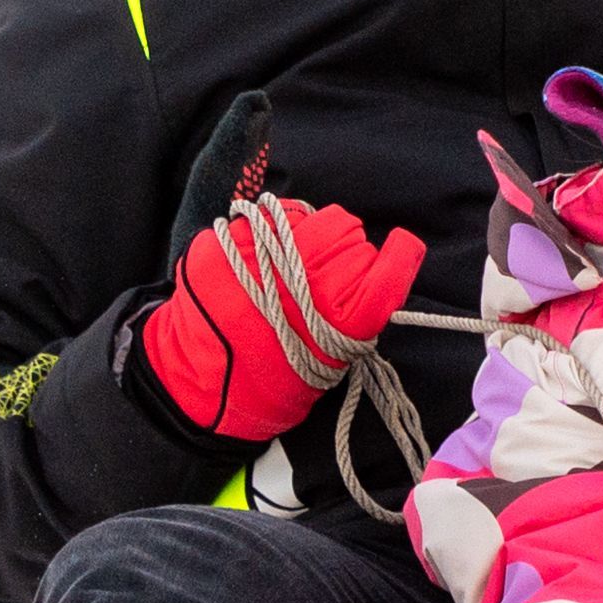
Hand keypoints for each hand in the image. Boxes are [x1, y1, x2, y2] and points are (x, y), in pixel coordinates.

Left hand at [136, 197, 424, 440]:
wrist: (198, 386)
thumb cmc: (272, 382)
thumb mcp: (328, 364)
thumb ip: (354, 318)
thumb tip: (372, 273)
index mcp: (333, 324)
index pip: (385, 274)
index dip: (401, 257)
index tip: (403, 247)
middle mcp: (298, 284)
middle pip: (344, 229)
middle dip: (346, 244)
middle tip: (330, 269)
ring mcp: (256, 258)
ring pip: (305, 215)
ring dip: (307, 232)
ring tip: (292, 262)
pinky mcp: (220, 246)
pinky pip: (262, 218)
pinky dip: (269, 233)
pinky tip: (263, 259)